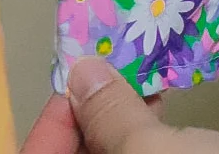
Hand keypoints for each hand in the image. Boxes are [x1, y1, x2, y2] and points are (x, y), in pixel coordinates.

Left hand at [22, 58, 218, 153]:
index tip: (88, 75)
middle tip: (118, 73)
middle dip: (91, 117)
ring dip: (117, 127)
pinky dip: (138, 144)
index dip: (59, 116)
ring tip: (144, 87)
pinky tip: (158, 116)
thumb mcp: (154, 150)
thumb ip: (111, 113)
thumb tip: (83, 72)